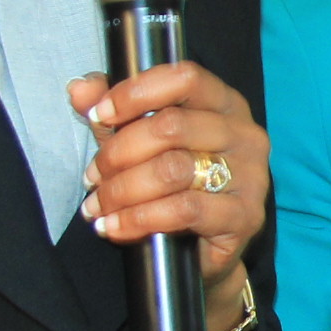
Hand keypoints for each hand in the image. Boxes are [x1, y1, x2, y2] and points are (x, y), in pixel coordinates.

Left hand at [71, 63, 269, 299]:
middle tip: (93, 176)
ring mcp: (251, 176)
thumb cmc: (174, 187)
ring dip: (123, 189)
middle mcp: (244, 134)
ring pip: (173, 169)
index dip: (136, 93)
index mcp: (225, 104)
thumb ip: (112, 113)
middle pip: (172, 126)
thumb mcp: (139, 142)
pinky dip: (138, 219)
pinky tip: (115, 227)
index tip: (99, 115)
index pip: (185, 78)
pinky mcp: (244, 216)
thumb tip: (80, 89)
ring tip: (98, 206)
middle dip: (119, 152)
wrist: (201, 253)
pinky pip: (183, 210)